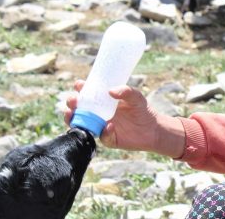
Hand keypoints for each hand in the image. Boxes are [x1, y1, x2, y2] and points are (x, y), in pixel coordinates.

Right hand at [64, 80, 184, 156]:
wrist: (153, 129)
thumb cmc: (142, 110)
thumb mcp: (136, 96)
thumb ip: (126, 91)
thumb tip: (111, 91)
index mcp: (102, 101)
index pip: (87, 94)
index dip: (80, 89)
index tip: (79, 85)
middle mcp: (98, 114)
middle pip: (78, 109)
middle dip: (72, 104)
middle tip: (73, 101)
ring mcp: (101, 127)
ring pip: (82, 125)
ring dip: (75, 120)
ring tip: (73, 115)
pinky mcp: (109, 139)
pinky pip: (102, 136)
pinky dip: (104, 132)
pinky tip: (110, 126)